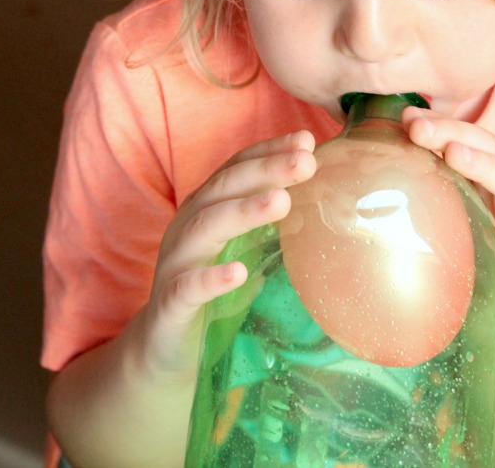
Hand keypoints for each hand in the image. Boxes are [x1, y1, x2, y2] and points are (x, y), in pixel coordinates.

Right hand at [137, 130, 317, 377]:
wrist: (163, 354)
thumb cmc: (215, 297)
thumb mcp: (245, 254)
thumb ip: (274, 229)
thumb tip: (331, 205)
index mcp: (206, 212)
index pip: (235, 169)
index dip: (268, 151)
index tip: (307, 140)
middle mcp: (187, 231)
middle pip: (223, 189)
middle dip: (265, 171)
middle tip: (306, 162)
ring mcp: (175, 267)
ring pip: (204, 229)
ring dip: (242, 212)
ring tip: (281, 201)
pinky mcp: (170, 308)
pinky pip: (186, 289)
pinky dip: (210, 279)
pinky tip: (238, 273)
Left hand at [402, 107, 494, 325]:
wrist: (483, 317)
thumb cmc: (448, 262)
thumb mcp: (424, 223)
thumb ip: (402, 195)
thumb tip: (346, 167)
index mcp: (476, 181)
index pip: (465, 138)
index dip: (441, 123)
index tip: (406, 116)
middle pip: (491, 151)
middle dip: (455, 133)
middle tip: (418, 129)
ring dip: (486, 166)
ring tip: (455, 155)